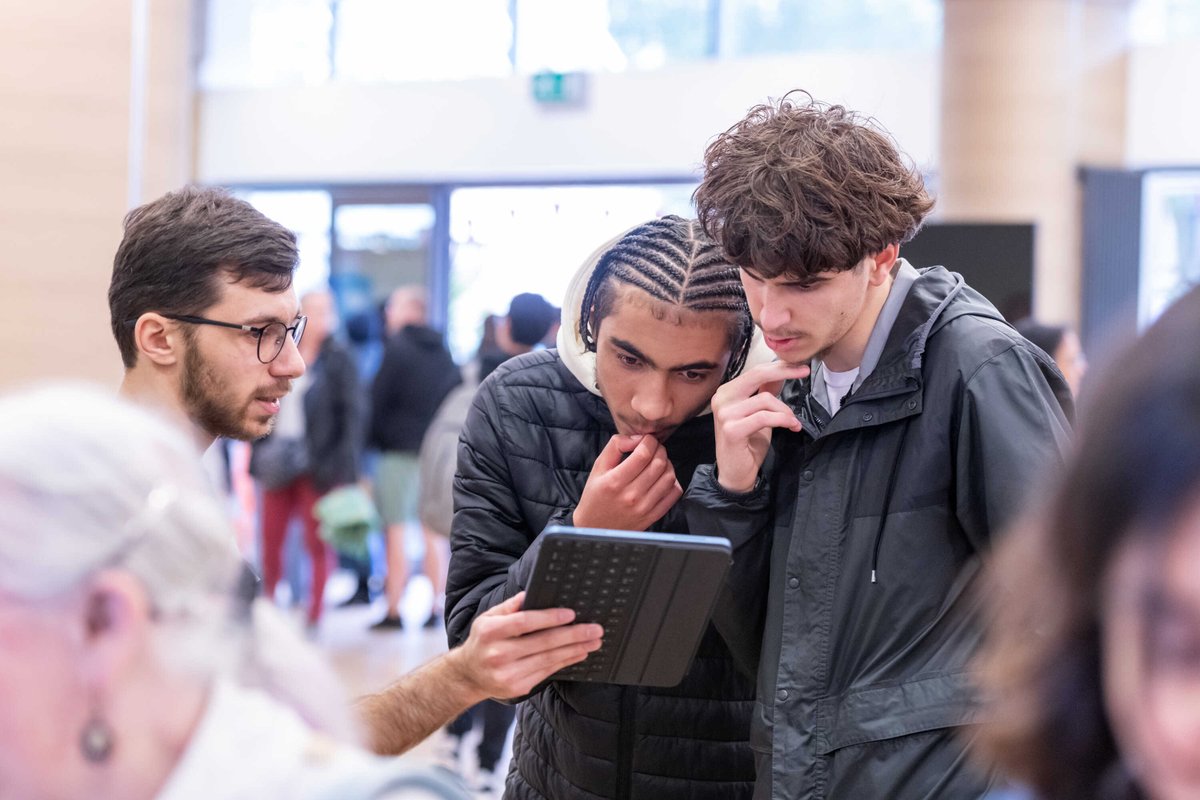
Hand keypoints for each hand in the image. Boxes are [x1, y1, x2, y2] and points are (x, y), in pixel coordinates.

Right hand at [451, 592, 602, 700]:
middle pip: (543, 642)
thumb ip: (509, 606)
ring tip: (593, 642)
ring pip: (549, 659)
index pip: (525, 622)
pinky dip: (566, 662)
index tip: (571, 614)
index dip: (550, 618)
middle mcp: (499, 653)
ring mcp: (508, 674)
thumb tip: (530, 595)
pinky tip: (579, 654)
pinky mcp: (518, 687)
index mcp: (491, 631)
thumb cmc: (483, 641)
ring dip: (576, 649)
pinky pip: (547, 672)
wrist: (468, 675)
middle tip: (595, 629)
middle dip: (574, 635)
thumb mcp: (488, 618)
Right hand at [573, 434, 681, 530]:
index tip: (647, 440)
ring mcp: (644, 508)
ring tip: (658, 462)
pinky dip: (673, 482)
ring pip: (669, 477)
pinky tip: (662, 478)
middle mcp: (631, 496)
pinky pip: (674, 494)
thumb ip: (615, 447)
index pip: (643, 454)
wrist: (596, 528)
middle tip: (654, 448)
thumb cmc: (596, 495)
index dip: (649, 441)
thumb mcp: (598, 467)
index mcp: (615, 481)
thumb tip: (637, 438)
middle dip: (660, 449)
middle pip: (658, 464)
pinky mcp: (653, 516)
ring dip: (667, 464)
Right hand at [711, 361, 809, 491]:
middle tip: (804, 372)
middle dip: (783, 371)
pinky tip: (792, 426)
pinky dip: (782, 420)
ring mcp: (725, 414)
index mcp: (727, 392)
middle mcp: (722, 398)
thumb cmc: (747, 444)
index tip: (801, 366)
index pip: (755, 371)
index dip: (779, 366)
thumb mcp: (759, 414)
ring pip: (765, 400)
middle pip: (757, 375)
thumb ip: (764, 393)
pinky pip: (764, 417)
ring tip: (793, 422)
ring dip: (785, 411)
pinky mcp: (732, 429)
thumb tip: (779, 374)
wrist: (736, 473)